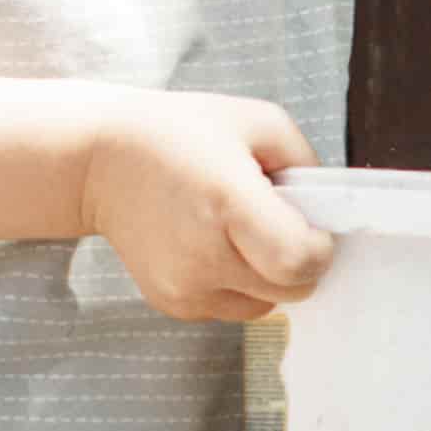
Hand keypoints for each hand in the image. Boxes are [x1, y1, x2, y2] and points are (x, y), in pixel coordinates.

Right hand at [77, 92, 336, 316]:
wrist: (100, 161)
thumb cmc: (181, 133)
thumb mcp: (256, 121)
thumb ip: (306, 162)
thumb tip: (330, 207)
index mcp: (226, 202)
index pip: (299, 261)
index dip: (320, 248)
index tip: (311, 225)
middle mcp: (203, 254)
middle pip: (292, 290)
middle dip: (301, 262)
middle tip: (281, 225)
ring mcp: (184, 286)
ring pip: (266, 306)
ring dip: (270, 277)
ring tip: (242, 233)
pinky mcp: (173, 303)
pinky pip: (234, 309)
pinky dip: (239, 284)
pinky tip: (215, 246)